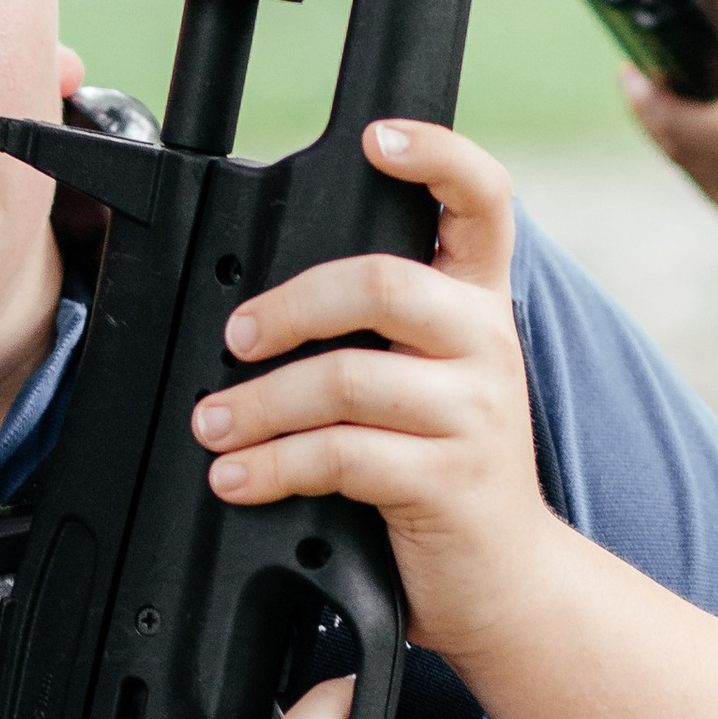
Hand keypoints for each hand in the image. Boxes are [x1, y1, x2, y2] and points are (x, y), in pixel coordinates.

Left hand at [188, 119, 559, 670]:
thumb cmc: (443, 475)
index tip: (379, 136)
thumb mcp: (425, 384)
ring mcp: (474, 411)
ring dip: (259, 403)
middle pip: (383, 281)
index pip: (483, 200)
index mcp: (478, 303)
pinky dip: (273, 465)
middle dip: (289, 306)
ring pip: (346, 376)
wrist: (504, 581)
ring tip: (214, 424)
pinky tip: (239, 477)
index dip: (436, 154)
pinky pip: (342, 455)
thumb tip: (257, 309)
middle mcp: (485, 342)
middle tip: (237, 338)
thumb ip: (376, 333)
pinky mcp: (450, 478)